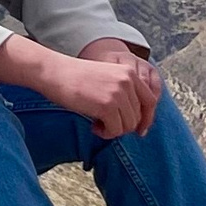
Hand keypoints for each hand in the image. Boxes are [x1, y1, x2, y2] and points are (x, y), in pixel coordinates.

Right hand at [0, 33, 161, 139]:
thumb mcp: (107, 78)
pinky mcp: (107, 106)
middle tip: (104, 123)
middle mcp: (128, 81)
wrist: (54, 72)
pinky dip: (105, 133)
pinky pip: (115, 131)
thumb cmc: (75, 78)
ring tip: (97, 123)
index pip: (151, 101)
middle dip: (122, 125)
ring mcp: (118, 93)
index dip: (146, 119)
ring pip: (128, 126)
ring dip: (113, 130)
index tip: (139, 130)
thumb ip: (124, 92)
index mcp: (129, 73)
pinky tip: (93, 126)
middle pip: (138, 117)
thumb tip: (136, 121)